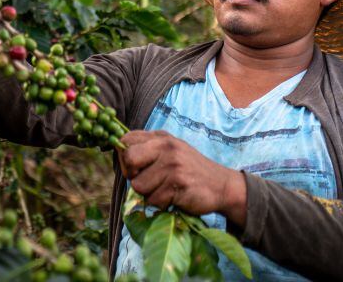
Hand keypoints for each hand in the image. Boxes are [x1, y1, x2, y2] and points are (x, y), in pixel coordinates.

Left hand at [117, 130, 246, 226]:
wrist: (222, 185)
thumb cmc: (190, 170)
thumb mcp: (171, 151)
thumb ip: (148, 150)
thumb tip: (121, 159)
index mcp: (161, 138)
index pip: (126, 140)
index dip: (123, 157)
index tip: (134, 168)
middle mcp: (166, 147)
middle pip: (128, 159)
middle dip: (132, 175)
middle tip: (145, 182)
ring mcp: (172, 165)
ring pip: (138, 185)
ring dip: (149, 194)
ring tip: (165, 190)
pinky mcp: (177, 184)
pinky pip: (153, 200)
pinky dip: (161, 204)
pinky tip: (174, 198)